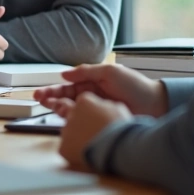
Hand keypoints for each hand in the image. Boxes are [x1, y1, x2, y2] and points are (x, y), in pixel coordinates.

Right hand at [34, 63, 167, 117]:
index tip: (41, 92)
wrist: (156, 105)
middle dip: (51, 98)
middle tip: (38, 99)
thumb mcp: (110, 72)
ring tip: (45, 107)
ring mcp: (96, 110)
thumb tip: (65, 74)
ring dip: (57, 107)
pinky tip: (62, 119)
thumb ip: (86, 72)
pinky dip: (71, 120)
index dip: (54, 88)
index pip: (69, 86)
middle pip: (66, 97)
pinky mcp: (101, 122)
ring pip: (72, 109)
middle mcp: (93, 96)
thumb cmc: (136, 86)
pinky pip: (82, 120)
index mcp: (94, 82)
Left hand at [54, 92, 131, 170]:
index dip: (89, 112)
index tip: (94, 119)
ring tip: (94, 147)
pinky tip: (87, 155)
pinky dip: (74, 152)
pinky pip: (67, 149)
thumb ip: (104, 106)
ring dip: (77, 138)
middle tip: (94, 134)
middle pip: (73, 117)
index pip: (81, 103)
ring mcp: (66, 130)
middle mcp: (72, 113)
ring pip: (69, 133)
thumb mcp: (118, 108)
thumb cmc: (121, 128)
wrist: (118, 148)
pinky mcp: (64, 147)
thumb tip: (102, 109)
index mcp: (85, 101)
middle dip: (81, 125)